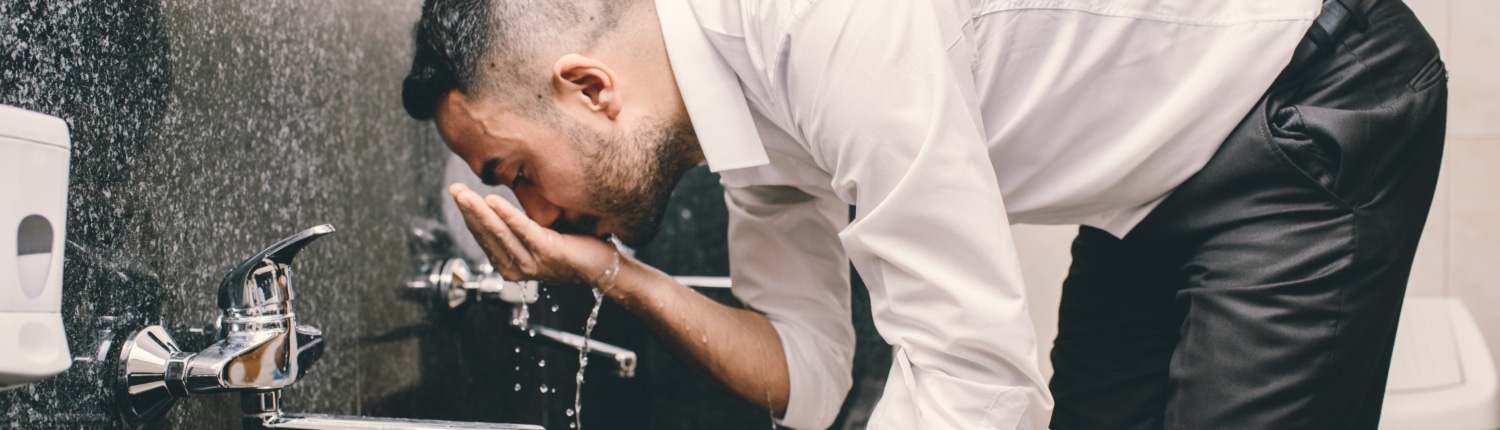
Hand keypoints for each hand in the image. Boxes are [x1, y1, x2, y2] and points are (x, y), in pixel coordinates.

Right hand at [448, 183, 616, 286]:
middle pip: (486, 234)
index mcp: (510, 263)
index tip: (457, 194)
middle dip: (467, 209)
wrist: (603, 267)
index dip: (469, 215)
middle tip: (453, 189)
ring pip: (499, 232)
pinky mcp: (547, 252)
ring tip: (464, 194)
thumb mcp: (538, 236)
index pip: (483, 236)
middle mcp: (516, 267)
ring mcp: (530, 262)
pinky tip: (491, 201)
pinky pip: (522, 230)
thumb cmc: (573, 248)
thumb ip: (519, 225)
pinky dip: (506, 215)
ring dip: (479, 211)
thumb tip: (500, 199)